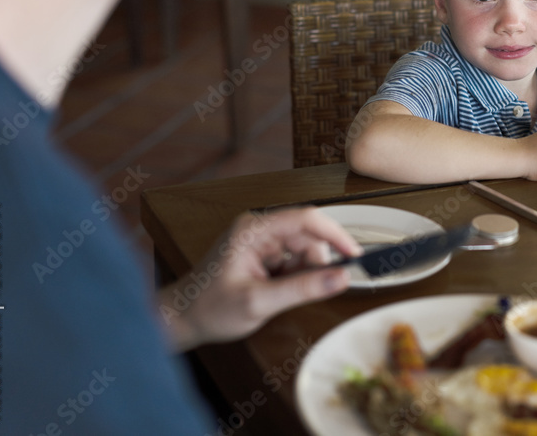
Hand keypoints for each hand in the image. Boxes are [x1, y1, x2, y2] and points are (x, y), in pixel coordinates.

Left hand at [158, 207, 361, 351]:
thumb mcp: (259, 302)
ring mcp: (261, 241)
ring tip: (278, 295)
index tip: (354, 255)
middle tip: (304, 291)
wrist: (182, 319)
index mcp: (254, 229)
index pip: (307, 219)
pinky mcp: (264, 254)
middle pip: (309, 237)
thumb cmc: (209, 308)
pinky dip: (294, 278)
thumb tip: (341, 277)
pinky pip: (294, 261)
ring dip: (303, 274)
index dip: (335, 235)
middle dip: (314, 265)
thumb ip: (303, 289)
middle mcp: (259, 228)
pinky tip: (275, 292)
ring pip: (304, 250)